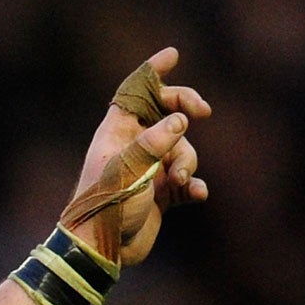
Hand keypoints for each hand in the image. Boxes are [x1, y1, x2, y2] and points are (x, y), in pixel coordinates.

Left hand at [62, 47, 210, 267]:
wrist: (100, 250)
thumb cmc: (105, 205)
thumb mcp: (127, 167)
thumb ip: (155, 140)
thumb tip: (181, 120)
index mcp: (117, 132)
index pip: (135, 92)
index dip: (152, 72)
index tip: (173, 54)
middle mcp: (134, 146)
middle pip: (167, 113)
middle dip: (186, 109)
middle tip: (203, 111)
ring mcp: (149, 169)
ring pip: (182, 148)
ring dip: (187, 161)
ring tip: (178, 181)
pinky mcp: (161, 193)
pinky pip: (187, 181)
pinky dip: (194, 186)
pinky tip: (196, 193)